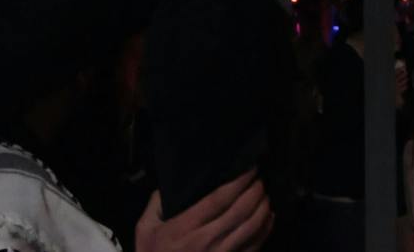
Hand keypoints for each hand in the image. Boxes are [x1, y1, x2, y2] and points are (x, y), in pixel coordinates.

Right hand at [136, 171, 272, 251]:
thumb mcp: (145, 228)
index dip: (238, 182)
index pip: (219, 198)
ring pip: (251, 229)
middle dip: (255, 192)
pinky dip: (265, 230)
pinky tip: (268, 218)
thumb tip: (174, 181)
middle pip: (240, 211)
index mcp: (185, 227)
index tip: (249, 169)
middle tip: (259, 180)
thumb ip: (158, 202)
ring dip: (263, 208)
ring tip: (264, 195)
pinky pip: (254, 247)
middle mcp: (206, 242)